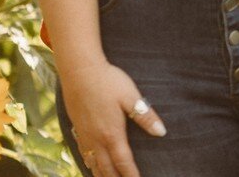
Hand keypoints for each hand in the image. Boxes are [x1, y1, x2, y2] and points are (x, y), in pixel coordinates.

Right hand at [62, 62, 165, 176]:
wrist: (79, 72)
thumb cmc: (108, 82)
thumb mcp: (131, 96)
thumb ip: (146, 116)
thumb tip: (161, 132)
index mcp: (112, 133)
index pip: (123, 162)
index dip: (131, 174)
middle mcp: (96, 139)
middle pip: (106, 168)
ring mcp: (84, 135)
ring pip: (92, 163)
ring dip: (101, 175)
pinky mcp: (77, 128)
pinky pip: (83, 154)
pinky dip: (89, 164)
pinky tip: (91, 164)